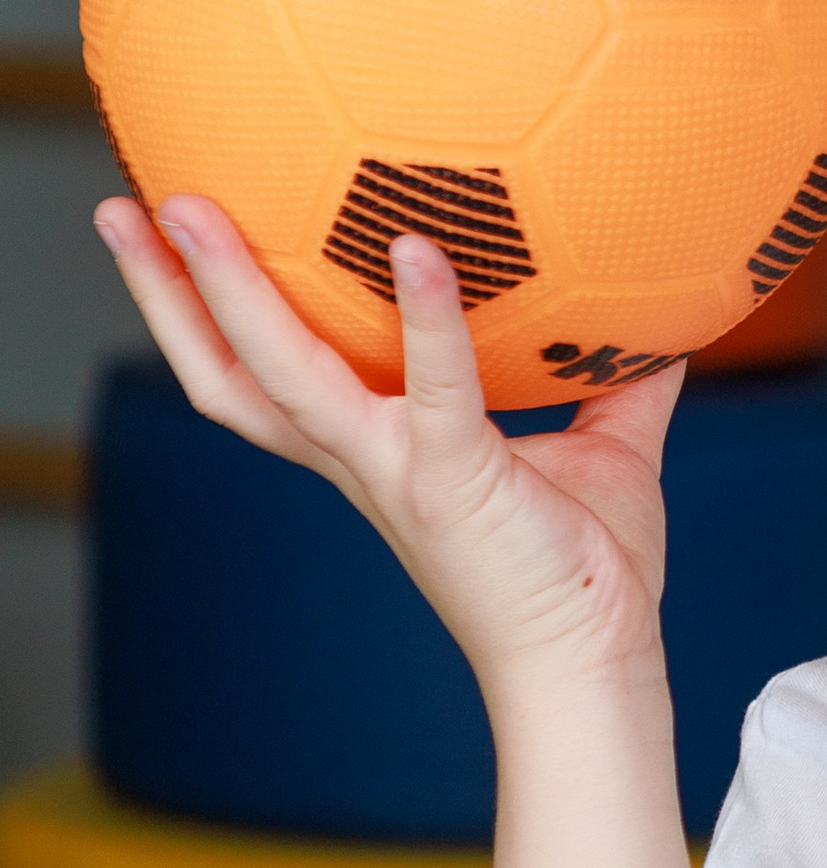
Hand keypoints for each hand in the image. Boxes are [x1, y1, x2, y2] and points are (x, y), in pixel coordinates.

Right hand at [95, 192, 681, 697]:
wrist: (596, 663)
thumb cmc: (588, 571)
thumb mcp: (603, 454)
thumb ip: (616, 382)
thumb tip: (662, 319)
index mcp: (376, 452)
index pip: (265, 375)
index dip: (208, 314)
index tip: (172, 241)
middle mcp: (363, 461)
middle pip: (230, 372)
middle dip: (168, 294)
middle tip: (123, 204)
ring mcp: (398, 472)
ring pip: (280, 374)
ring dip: (228, 290)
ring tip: (187, 206)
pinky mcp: (454, 483)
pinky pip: (435, 388)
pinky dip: (425, 317)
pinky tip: (416, 246)